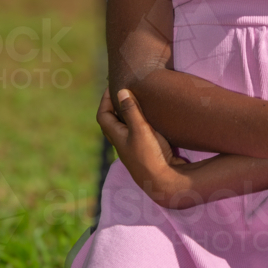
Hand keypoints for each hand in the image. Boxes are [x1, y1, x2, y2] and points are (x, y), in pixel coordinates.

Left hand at [97, 88, 194, 206]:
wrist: (164, 181)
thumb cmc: (150, 155)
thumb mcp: (140, 130)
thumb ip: (131, 110)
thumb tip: (121, 91)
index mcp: (116, 137)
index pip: (103, 115)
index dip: (105, 100)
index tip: (113, 86)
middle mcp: (122, 143)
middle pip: (112, 121)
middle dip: (115, 105)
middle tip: (124, 91)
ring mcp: (134, 148)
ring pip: (125, 127)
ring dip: (128, 114)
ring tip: (137, 101)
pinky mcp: (147, 151)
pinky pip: (138, 132)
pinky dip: (140, 122)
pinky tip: (151, 118)